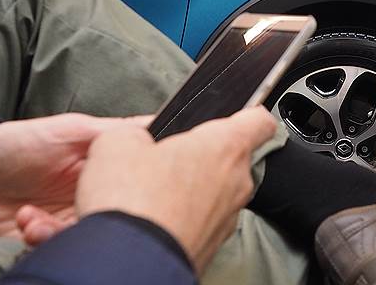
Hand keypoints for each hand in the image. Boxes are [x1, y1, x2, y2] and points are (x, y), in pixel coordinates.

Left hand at [0, 113, 150, 243]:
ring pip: (91, 234)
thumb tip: (156, 124)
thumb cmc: (20, 144)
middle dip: (104, 214)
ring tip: (36, 217)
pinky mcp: (50, 239)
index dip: (142, 185)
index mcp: (107, 170)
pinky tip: (26, 219)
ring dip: (62, 230)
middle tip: (87, 207)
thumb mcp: (70, 128)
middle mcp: (95, 196)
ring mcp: (73, 220)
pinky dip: (41, 236)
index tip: (137, 185)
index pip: (139, 180)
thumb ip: (113, 129)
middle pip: (119, 213)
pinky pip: (59, 247)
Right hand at [69, 107, 276, 272]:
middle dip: (203, 157)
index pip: (258, 120)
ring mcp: (227, 219)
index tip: (244, 112)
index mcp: (224, 146)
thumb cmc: (134, 204)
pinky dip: (184, 219)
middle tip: (170, 158)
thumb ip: (135, 133)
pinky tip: (154, 220)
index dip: (250, 111)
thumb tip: (134, 142)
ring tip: (153, 194)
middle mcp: (236, 183)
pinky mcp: (211, 246)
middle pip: (231, 159)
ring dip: (193, 191)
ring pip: (216, 194)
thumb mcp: (117, 144)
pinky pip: (202, 223)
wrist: (130, 264)